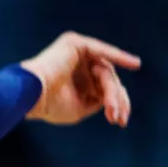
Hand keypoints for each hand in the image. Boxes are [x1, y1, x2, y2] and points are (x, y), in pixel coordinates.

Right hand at [21, 32, 140, 126]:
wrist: (32, 95)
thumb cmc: (50, 105)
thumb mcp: (81, 107)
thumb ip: (98, 100)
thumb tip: (116, 99)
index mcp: (76, 79)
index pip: (104, 88)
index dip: (115, 104)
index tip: (121, 122)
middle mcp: (77, 63)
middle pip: (108, 80)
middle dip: (115, 99)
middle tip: (117, 119)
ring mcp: (77, 52)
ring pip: (106, 71)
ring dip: (112, 92)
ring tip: (112, 109)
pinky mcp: (76, 44)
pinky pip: (102, 50)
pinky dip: (119, 56)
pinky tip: (135, 64)